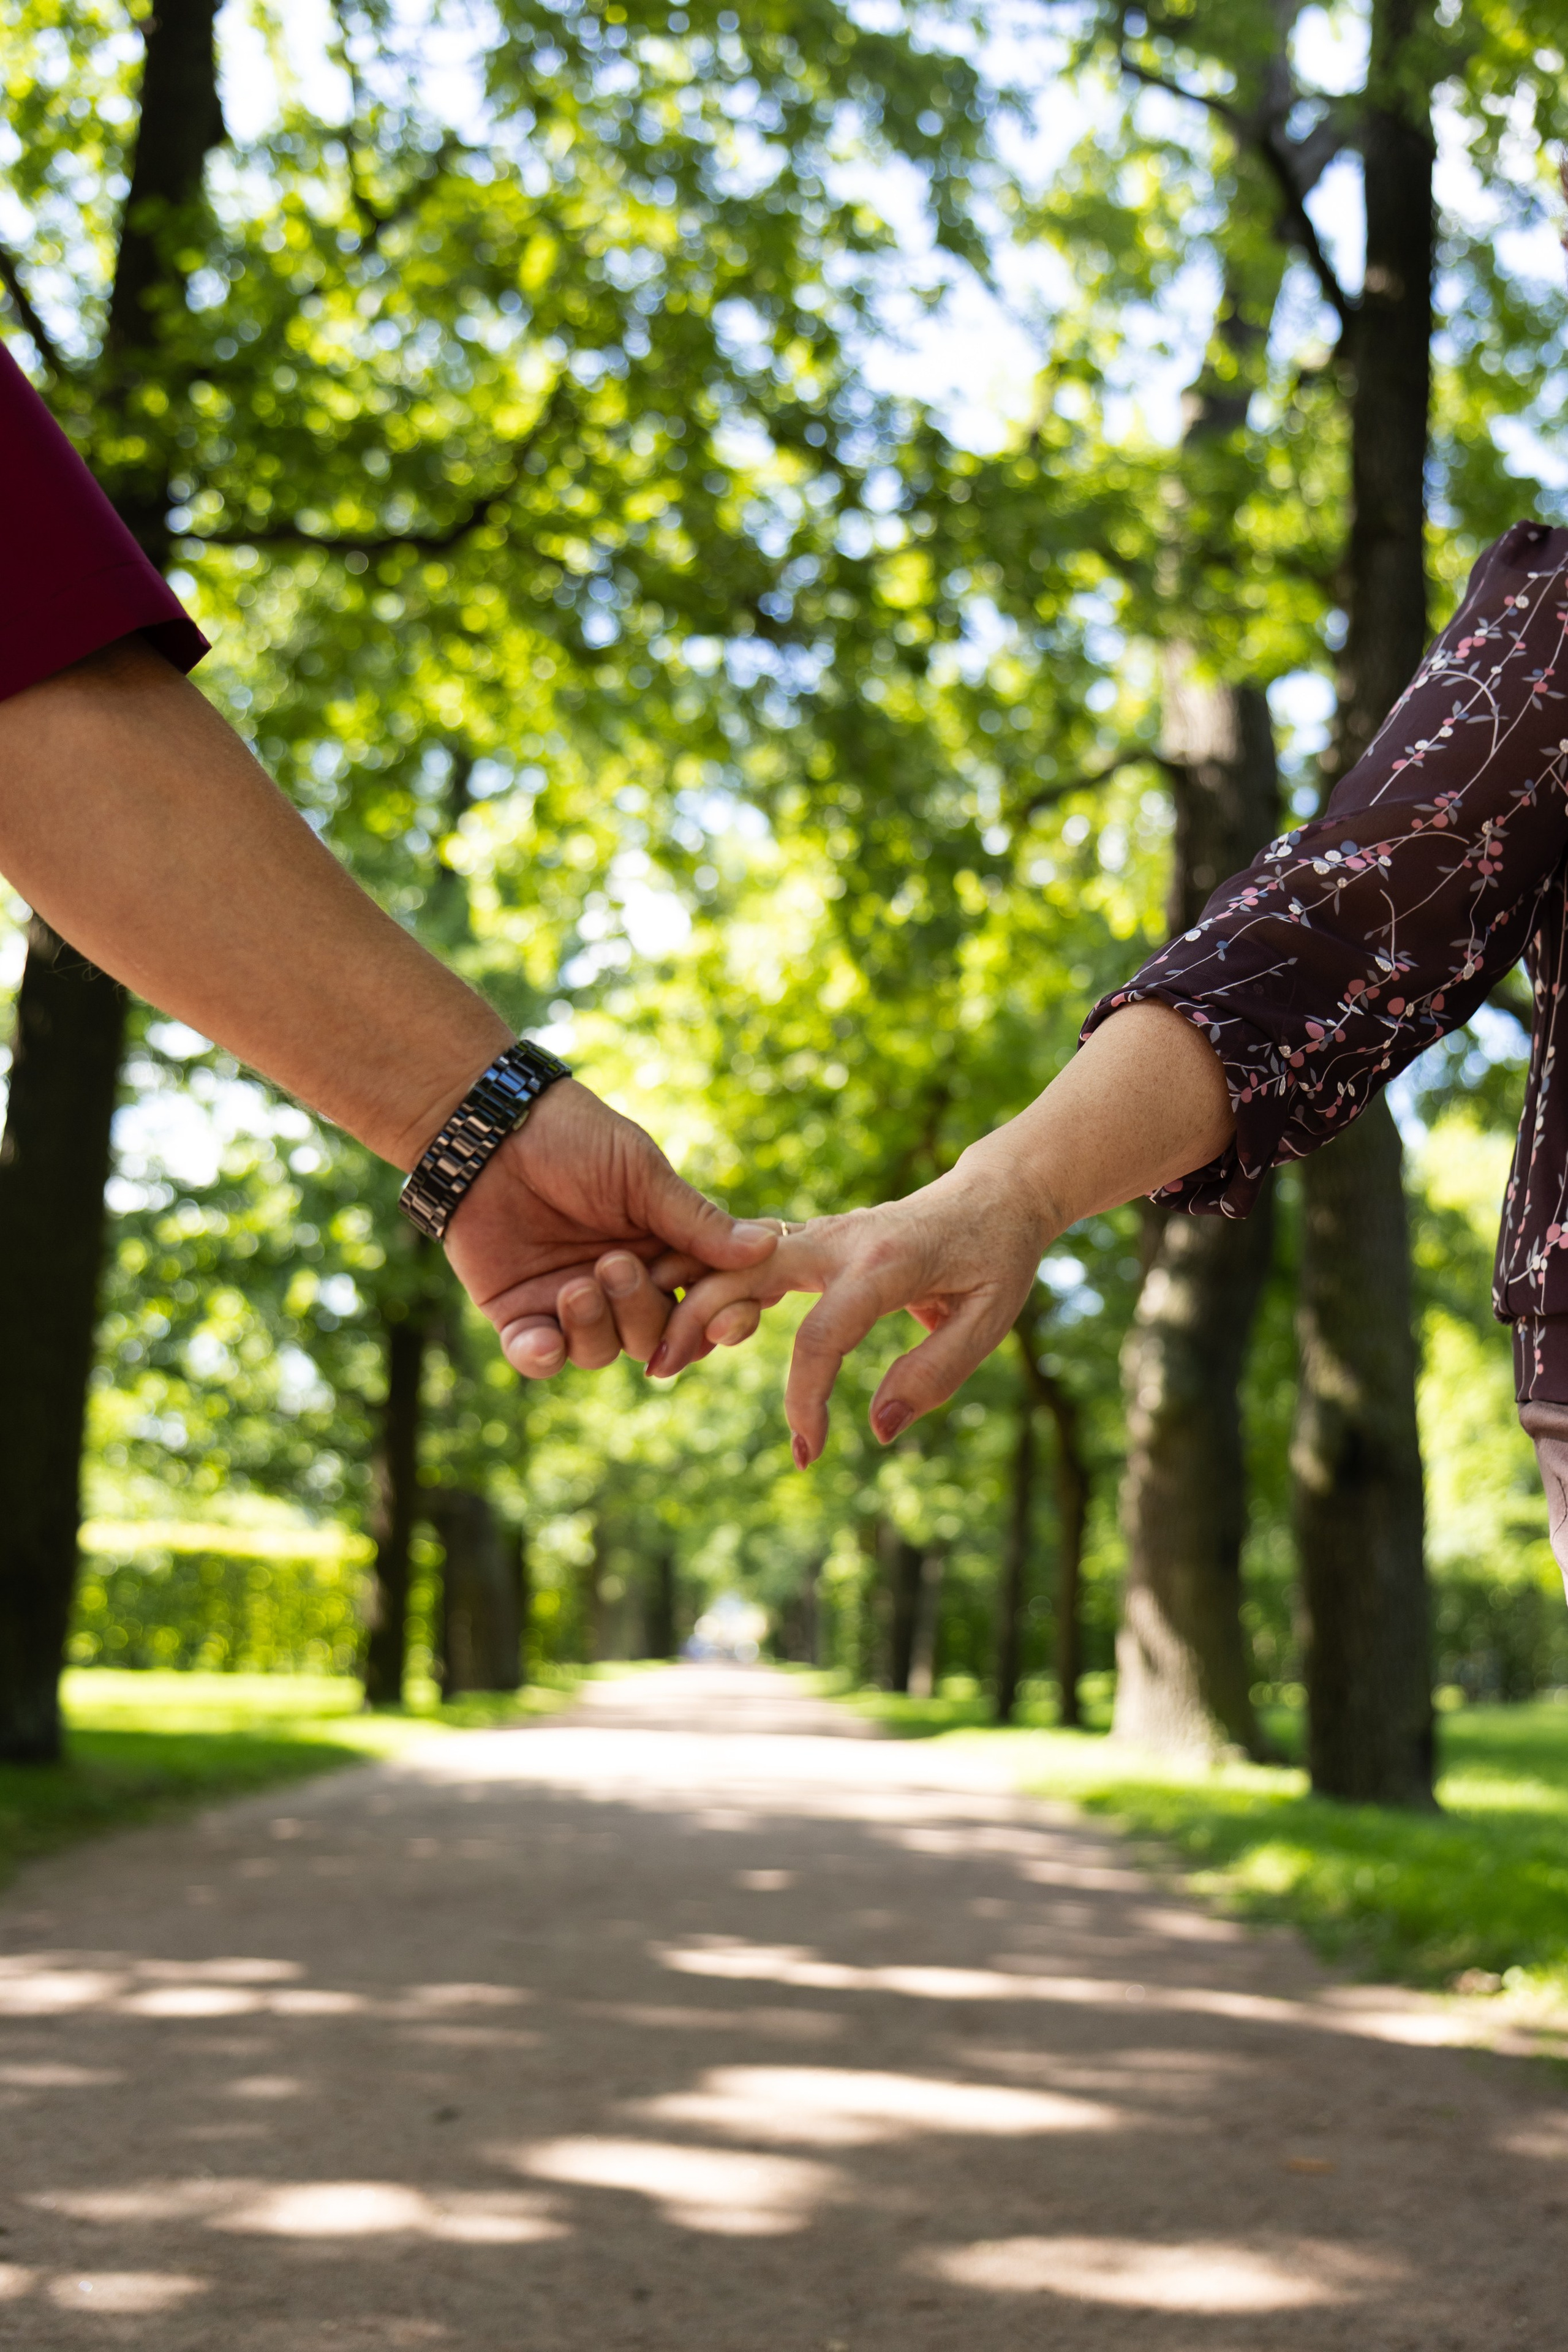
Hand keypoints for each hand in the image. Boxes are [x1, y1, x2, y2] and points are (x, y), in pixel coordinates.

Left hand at [443, 1078, 778, 1376]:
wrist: (489, 1129)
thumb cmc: (573, 1136)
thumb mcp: (641, 1173)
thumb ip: (696, 1220)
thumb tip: (766, 1248)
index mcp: (665, 1250)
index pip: (709, 1303)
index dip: (720, 1318)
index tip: (721, 1317)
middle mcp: (625, 1285)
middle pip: (658, 1337)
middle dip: (642, 1311)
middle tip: (615, 1264)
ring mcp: (572, 1303)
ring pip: (603, 1353)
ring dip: (594, 1327)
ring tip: (575, 1286)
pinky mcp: (519, 1313)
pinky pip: (540, 1359)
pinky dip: (542, 1356)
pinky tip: (541, 1339)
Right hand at [649, 1138, 1054, 1460]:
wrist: (992, 1195)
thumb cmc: (995, 1259)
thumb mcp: (989, 1320)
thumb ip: (935, 1374)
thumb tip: (877, 1429)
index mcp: (885, 1264)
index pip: (825, 1335)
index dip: (807, 1398)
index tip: (808, 1452)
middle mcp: (840, 1240)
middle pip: (749, 1275)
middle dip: (700, 1321)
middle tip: (659, 1373)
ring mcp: (818, 1234)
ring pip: (736, 1260)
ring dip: (690, 1300)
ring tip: (655, 1353)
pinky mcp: (808, 1241)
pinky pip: (748, 1260)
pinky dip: (709, 1285)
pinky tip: (679, 1325)